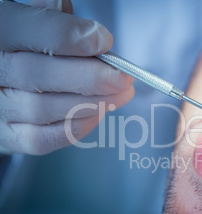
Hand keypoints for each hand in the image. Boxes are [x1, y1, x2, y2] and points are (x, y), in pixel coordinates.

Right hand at [0, 0, 133, 154]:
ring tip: (120, 94)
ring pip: (43, 109)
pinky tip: (99, 112)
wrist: (2, 78)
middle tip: (123, 78)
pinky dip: (77, 126)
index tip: (104, 41)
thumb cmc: (24, 47)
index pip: (31, 31)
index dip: (73, 38)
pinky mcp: (7, 136)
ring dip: (92, 103)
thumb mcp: (33, 20)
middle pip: (39, 76)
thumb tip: (90, 33)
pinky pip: (42, 139)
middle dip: (91, 78)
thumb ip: (55, 18)